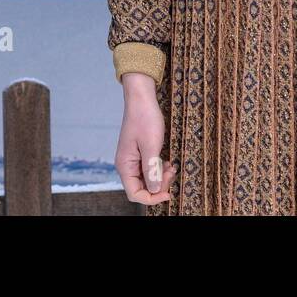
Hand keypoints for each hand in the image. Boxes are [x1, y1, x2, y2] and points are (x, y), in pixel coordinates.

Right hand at [115, 73, 176, 204]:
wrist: (142, 99)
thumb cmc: (145, 118)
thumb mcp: (151, 145)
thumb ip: (151, 170)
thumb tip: (154, 190)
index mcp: (125, 165)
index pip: (135, 194)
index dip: (151, 198)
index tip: (168, 194)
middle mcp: (127, 165)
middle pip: (142, 188)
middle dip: (158, 186)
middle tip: (171, 172)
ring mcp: (133, 160)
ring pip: (147, 179)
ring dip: (160, 177)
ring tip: (172, 166)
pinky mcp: (140, 153)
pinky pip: (149, 169)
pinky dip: (159, 169)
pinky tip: (168, 162)